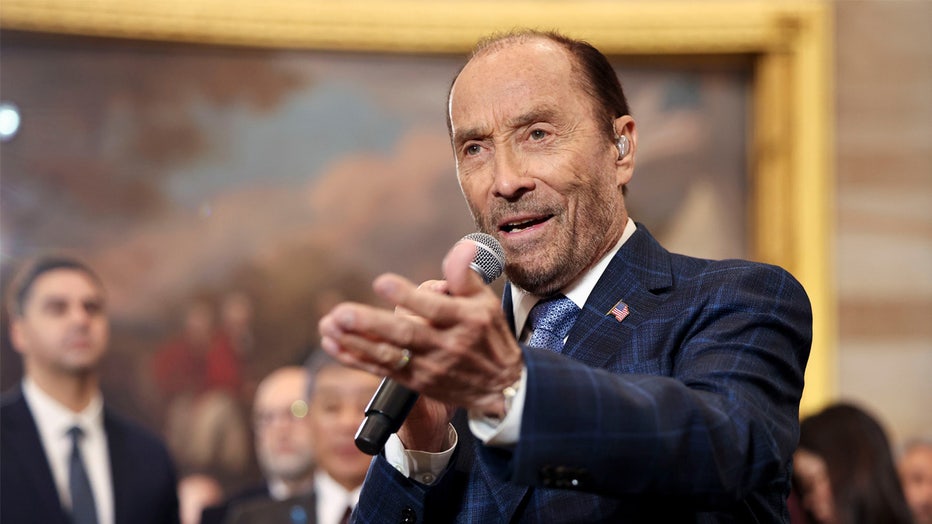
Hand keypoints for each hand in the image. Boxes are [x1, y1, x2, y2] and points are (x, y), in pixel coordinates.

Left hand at [319, 240, 522, 449]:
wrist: (502, 387)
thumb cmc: (490, 336)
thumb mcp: (486, 302)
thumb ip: (466, 275)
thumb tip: (462, 247)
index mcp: (464, 321)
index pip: (434, 308)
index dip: (408, 296)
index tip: (382, 282)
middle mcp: (445, 346)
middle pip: (405, 335)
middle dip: (370, 325)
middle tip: (341, 313)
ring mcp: (428, 367)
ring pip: (388, 355)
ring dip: (354, 342)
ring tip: (328, 326)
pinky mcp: (415, 382)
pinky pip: (381, 369)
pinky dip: (355, 358)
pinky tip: (333, 344)